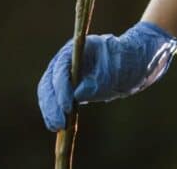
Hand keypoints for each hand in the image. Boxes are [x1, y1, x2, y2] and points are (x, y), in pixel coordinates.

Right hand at [36, 20, 176, 131]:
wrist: (128, 63)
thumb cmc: (123, 62)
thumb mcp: (114, 70)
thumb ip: (98, 81)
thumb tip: (77, 96)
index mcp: (77, 48)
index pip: (61, 67)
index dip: (61, 88)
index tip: (67, 107)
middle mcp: (65, 59)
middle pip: (50, 80)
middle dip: (52, 103)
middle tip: (59, 124)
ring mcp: (63, 71)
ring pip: (48, 91)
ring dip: (50, 110)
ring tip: (56, 127)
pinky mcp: (65, 85)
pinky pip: (53, 98)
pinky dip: (53, 111)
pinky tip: (56, 126)